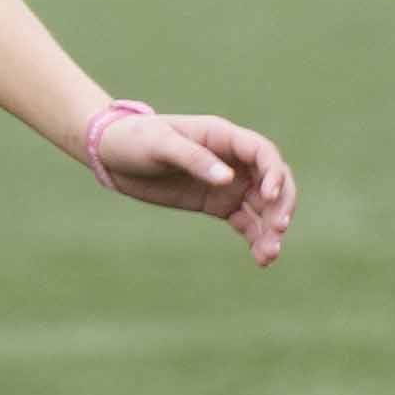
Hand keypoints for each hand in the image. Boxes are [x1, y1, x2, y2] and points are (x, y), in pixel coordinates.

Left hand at [93, 110, 294, 266]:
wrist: (112, 156)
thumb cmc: (135, 139)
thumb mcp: (160, 145)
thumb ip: (194, 159)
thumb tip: (228, 179)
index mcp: (223, 136)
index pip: (263, 153)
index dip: (274, 174)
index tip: (269, 198)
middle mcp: (232, 160)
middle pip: (273, 181)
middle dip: (281, 205)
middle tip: (279, 230)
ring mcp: (227, 183)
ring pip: (263, 206)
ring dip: (271, 229)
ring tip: (269, 255)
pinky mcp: (217, 204)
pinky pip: (246, 222)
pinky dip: (256, 238)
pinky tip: (261, 258)